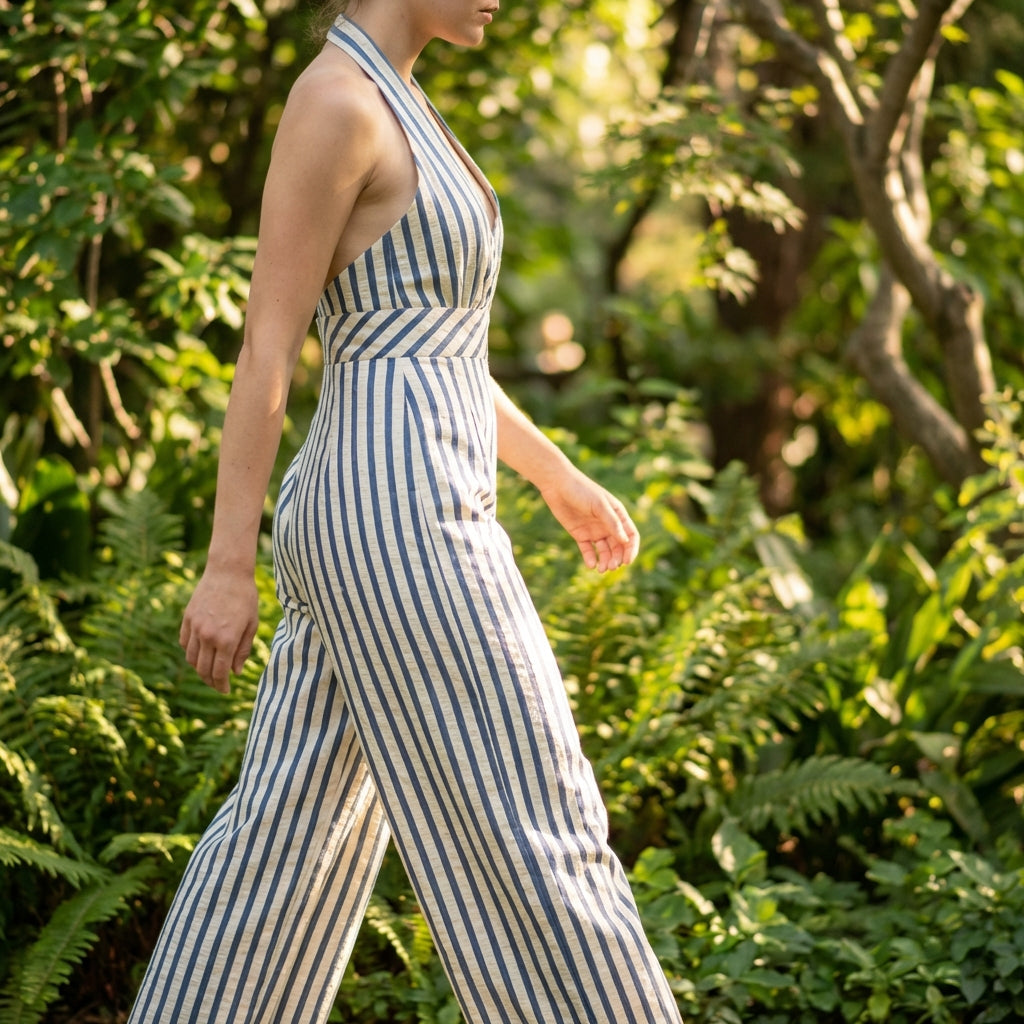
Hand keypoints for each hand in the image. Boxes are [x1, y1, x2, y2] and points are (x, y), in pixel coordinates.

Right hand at [179, 567, 258, 692]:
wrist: (228, 572)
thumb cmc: (245, 598)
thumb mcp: (251, 624)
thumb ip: (242, 650)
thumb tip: (234, 672)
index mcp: (227, 639)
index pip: (219, 673)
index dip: (222, 686)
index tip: (226, 690)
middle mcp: (208, 636)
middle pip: (203, 669)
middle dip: (210, 681)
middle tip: (218, 684)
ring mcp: (195, 627)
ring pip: (191, 658)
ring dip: (199, 668)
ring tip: (209, 670)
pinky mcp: (187, 618)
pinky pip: (184, 643)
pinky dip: (190, 652)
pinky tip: (200, 653)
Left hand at [539, 467, 639, 571]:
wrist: (557, 485)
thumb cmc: (581, 490)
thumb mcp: (599, 505)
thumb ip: (612, 522)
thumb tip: (626, 541)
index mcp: (617, 515)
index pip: (630, 535)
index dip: (631, 549)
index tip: (627, 561)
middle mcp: (608, 524)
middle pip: (618, 546)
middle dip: (617, 558)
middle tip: (612, 566)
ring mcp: (594, 530)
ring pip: (604, 551)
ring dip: (606, 561)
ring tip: (602, 569)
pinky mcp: (580, 535)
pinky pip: (588, 550)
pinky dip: (591, 558)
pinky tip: (591, 565)